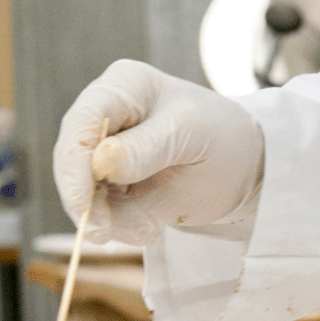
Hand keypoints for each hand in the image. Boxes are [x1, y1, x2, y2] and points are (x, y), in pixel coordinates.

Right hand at [52, 59, 264, 245]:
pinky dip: (119, 226)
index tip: (82, 201)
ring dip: (107, 218)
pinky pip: (100, 209)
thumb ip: (148, 146)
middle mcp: (108, 115)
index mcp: (125, 86)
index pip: (84, 120)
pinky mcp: (114, 183)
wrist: (247, 168)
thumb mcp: (193, 135)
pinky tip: (150, 229)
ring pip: (82, 190)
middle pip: (72, 158)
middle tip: (103, 233)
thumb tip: (100, 161)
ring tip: (149, 230)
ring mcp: (107, 151)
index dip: (74, 162)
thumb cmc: (224, 136)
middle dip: (86, 199)